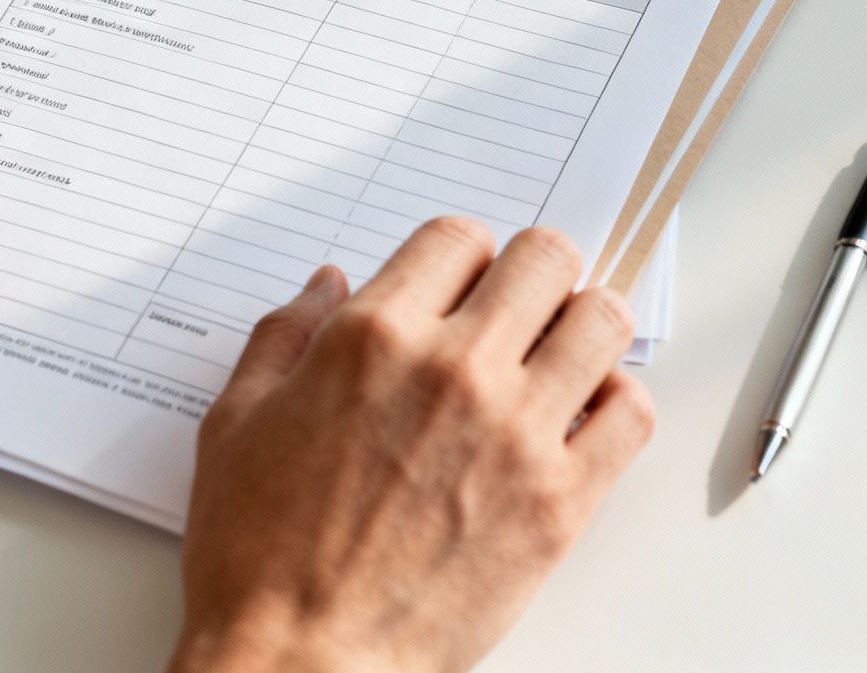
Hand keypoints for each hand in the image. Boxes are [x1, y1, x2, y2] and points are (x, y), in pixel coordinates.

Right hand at [169, 218, 654, 672]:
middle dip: (531, 276)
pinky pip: (632, 414)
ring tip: (554, 363)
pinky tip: (576, 424)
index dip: (461, 259)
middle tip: (516, 316)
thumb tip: (328, 285)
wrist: (303, 666)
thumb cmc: (256, 559)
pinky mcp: (561, 501)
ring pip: (602, 320)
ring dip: (581, 329)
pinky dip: (614, 405)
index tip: (457, 291)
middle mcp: (455, 368)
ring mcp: (517, 432)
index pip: (459, 237)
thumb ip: (283, 337)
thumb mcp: (234, 424)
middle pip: (546, 257)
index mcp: (372, 337)